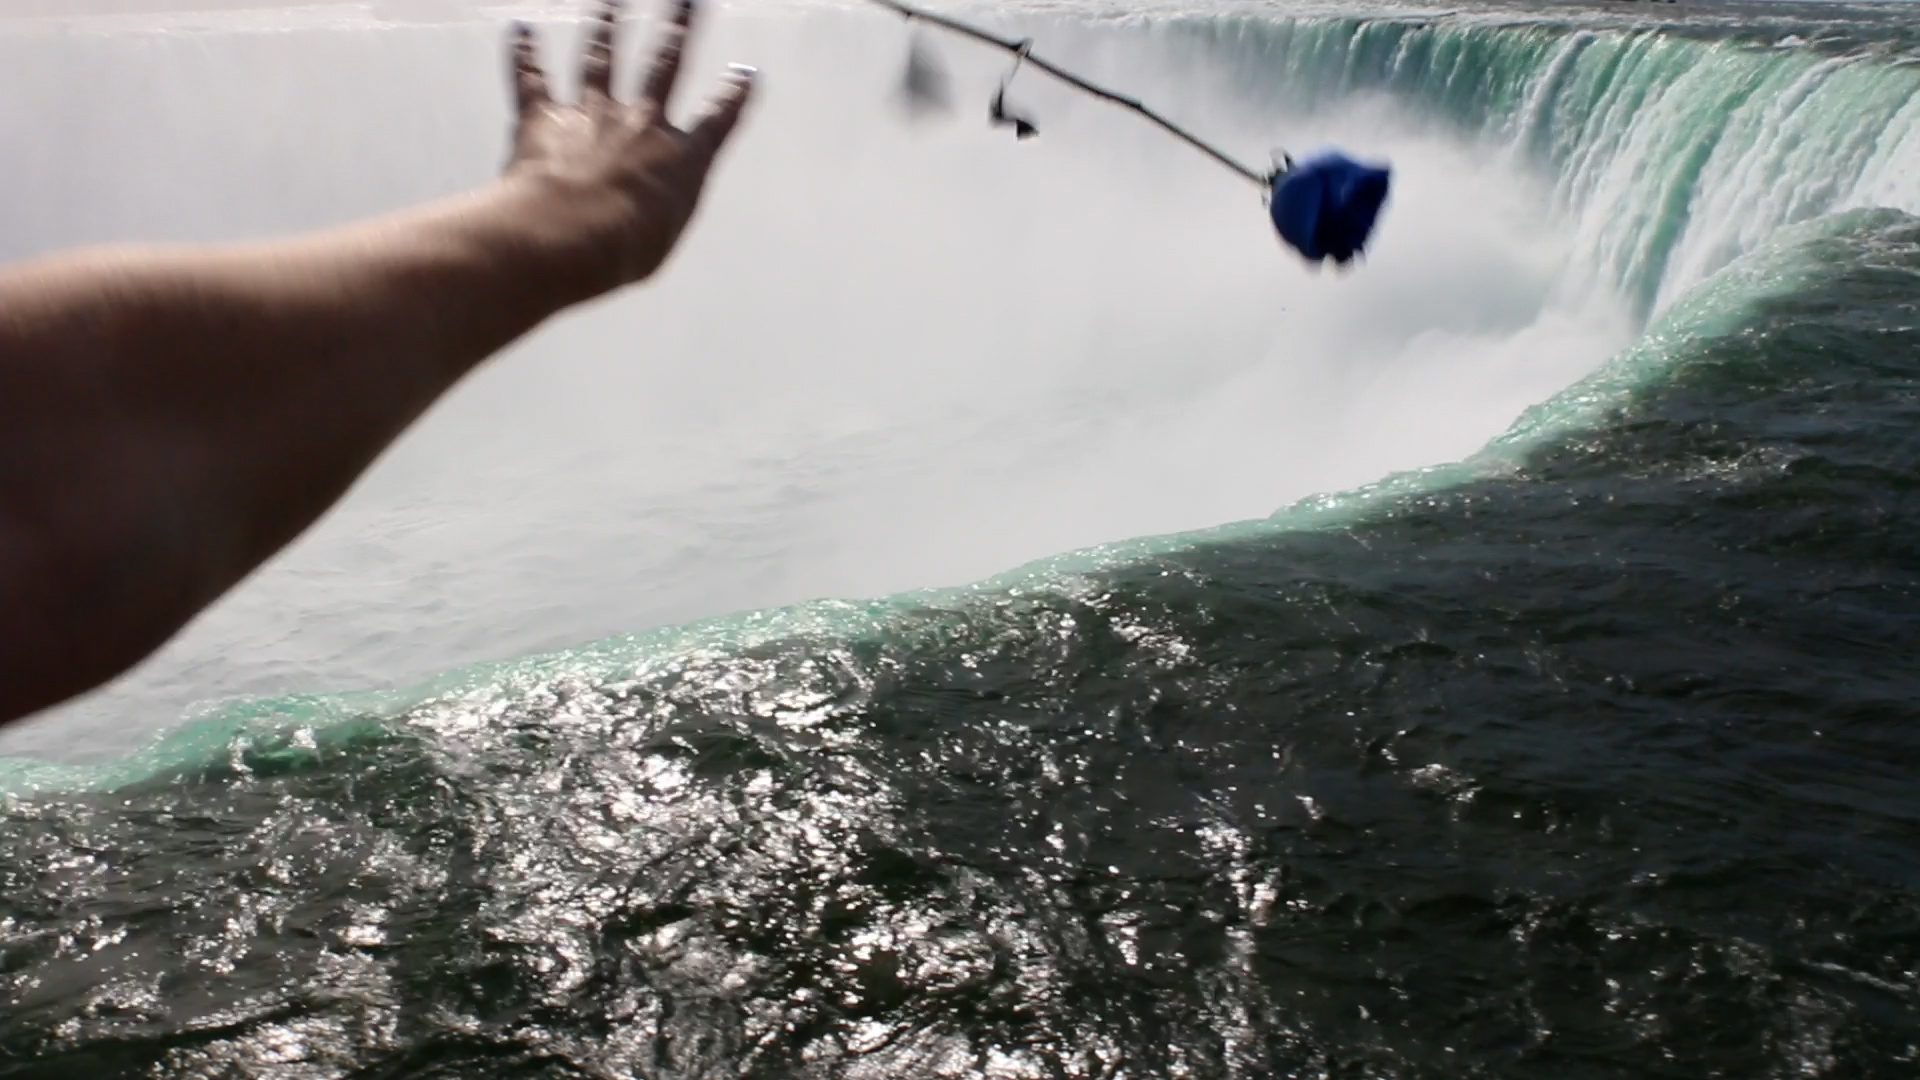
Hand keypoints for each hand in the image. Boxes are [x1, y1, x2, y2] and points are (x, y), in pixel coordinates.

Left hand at [505, 0, 754, 293]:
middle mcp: (642, 124)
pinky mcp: (544, 118)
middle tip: (688, 1)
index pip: (717, 121)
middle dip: (679, 29)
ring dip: (605, 26)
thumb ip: (659, 217)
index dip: (734, 97)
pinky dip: (524, 54)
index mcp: (681, 159)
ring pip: (601, 59)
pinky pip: (532, 78)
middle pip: (665, 66)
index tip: (745, 74)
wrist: (574, 234)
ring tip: (609, 1)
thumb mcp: (661, 241)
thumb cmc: (625, 250)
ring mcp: (593, 114)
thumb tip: (650, 215)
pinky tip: (519, 29)